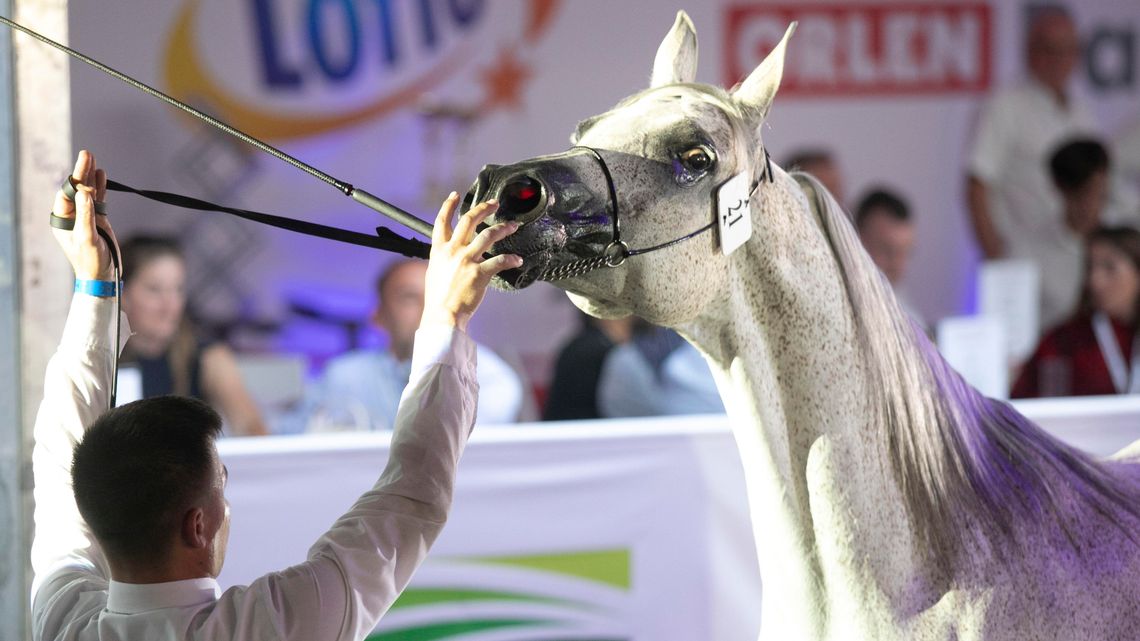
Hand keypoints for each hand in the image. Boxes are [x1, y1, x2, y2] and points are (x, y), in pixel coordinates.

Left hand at [51, 150, 118, 280]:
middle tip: (87, 154)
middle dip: (82, 172)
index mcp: (62, 220)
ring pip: (88, 191)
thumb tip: (83, 192)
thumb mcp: (87, 238)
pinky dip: (100, 187)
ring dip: (91, 176)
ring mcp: (85, 215)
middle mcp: (72, 215)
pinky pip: (98, 199)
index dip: (75, 182)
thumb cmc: (91, 260)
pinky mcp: (98, 218)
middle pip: (76, 189)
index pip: (66, 195)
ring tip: (94, 159)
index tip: (84, 172)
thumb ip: (85, 215)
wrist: (103, 275)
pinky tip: (102, 175)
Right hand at [421, 193, 521, 331]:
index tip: (455, 195)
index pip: (442, 222)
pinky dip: (511, 259)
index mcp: (439, 250)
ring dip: (503, 228)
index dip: (448, 206)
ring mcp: (466, 260)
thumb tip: (447, 255)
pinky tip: (517, 260)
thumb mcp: (434, 273)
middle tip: (495, 202)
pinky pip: (500, 261)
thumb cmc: (438, 298)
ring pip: (488, 235)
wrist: (442, 314)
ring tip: (513, 225)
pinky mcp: (479, 273)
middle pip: (469, 220)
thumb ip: (442, 260)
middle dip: (483, 208)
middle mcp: (453, 251)